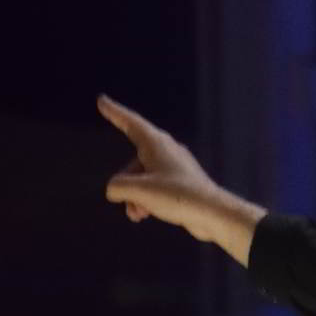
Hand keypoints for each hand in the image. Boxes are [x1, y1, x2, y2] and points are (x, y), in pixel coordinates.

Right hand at [99, 94, 224, 240]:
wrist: (213, 213)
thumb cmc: (176, 196)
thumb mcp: (139, 190)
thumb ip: (118, 186)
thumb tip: (115, 189)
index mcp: (156, 143)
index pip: (130, 123)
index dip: (114, 113)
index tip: (102, 100)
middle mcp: (166, 150)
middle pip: (133, 163)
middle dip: (126, 185)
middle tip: (131, 204)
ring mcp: (175, 166)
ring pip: (143, 178)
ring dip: (135, 196)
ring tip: (139, 214)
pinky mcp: (182, 183)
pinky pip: (156, 187)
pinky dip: (147, 199)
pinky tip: (147, 214)